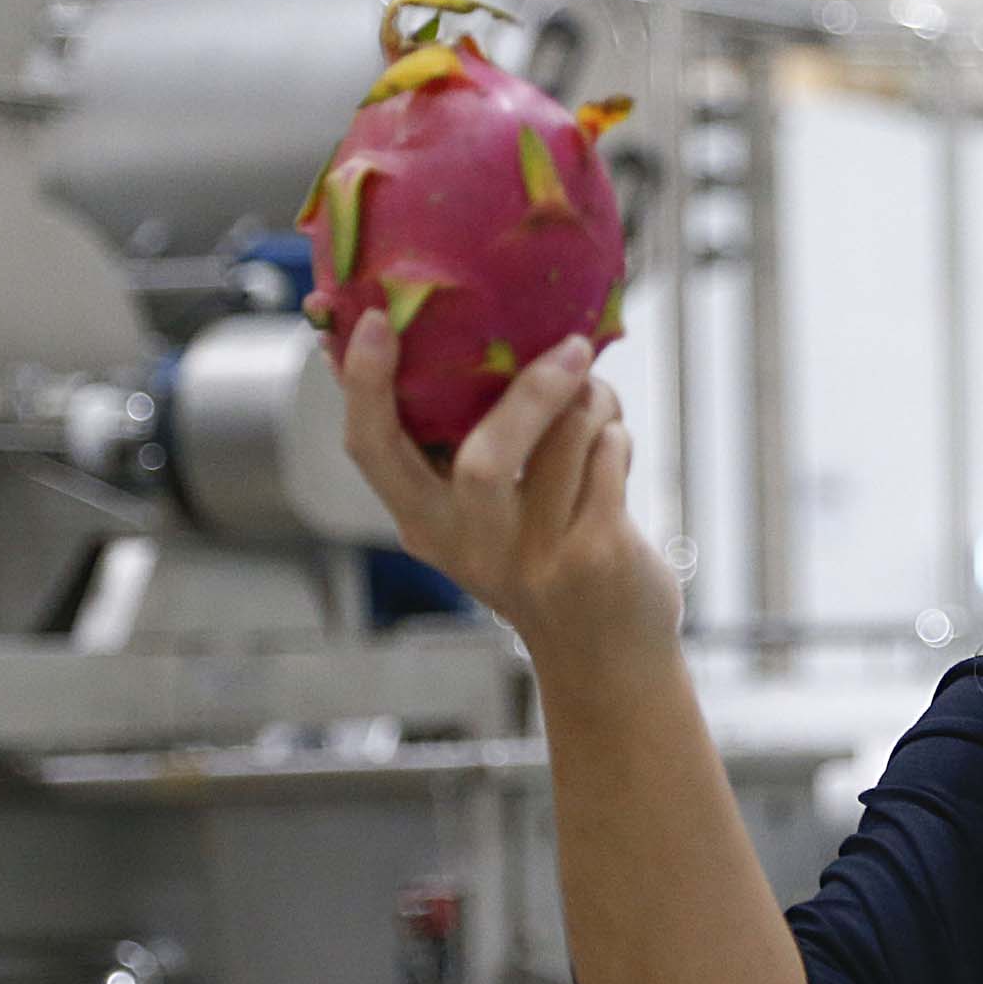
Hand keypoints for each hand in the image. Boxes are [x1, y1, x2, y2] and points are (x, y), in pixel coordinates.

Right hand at [338, 310, 680, 664]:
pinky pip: (609, 456)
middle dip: (530, 394)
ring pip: (568, 439)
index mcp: (426, 524)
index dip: (365, 386)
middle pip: (483, 460)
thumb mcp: (474, 523)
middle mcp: (473, 545)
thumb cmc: (536, 566)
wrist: (605, 661)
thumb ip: (449, 452)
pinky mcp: (596, 554)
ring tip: (596, 401)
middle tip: (569, 345)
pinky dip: (617, 435)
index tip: (377, 322)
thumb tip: (418, 340)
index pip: (373, 451)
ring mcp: (536, 556)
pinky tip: (614, 448)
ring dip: (593, 402)